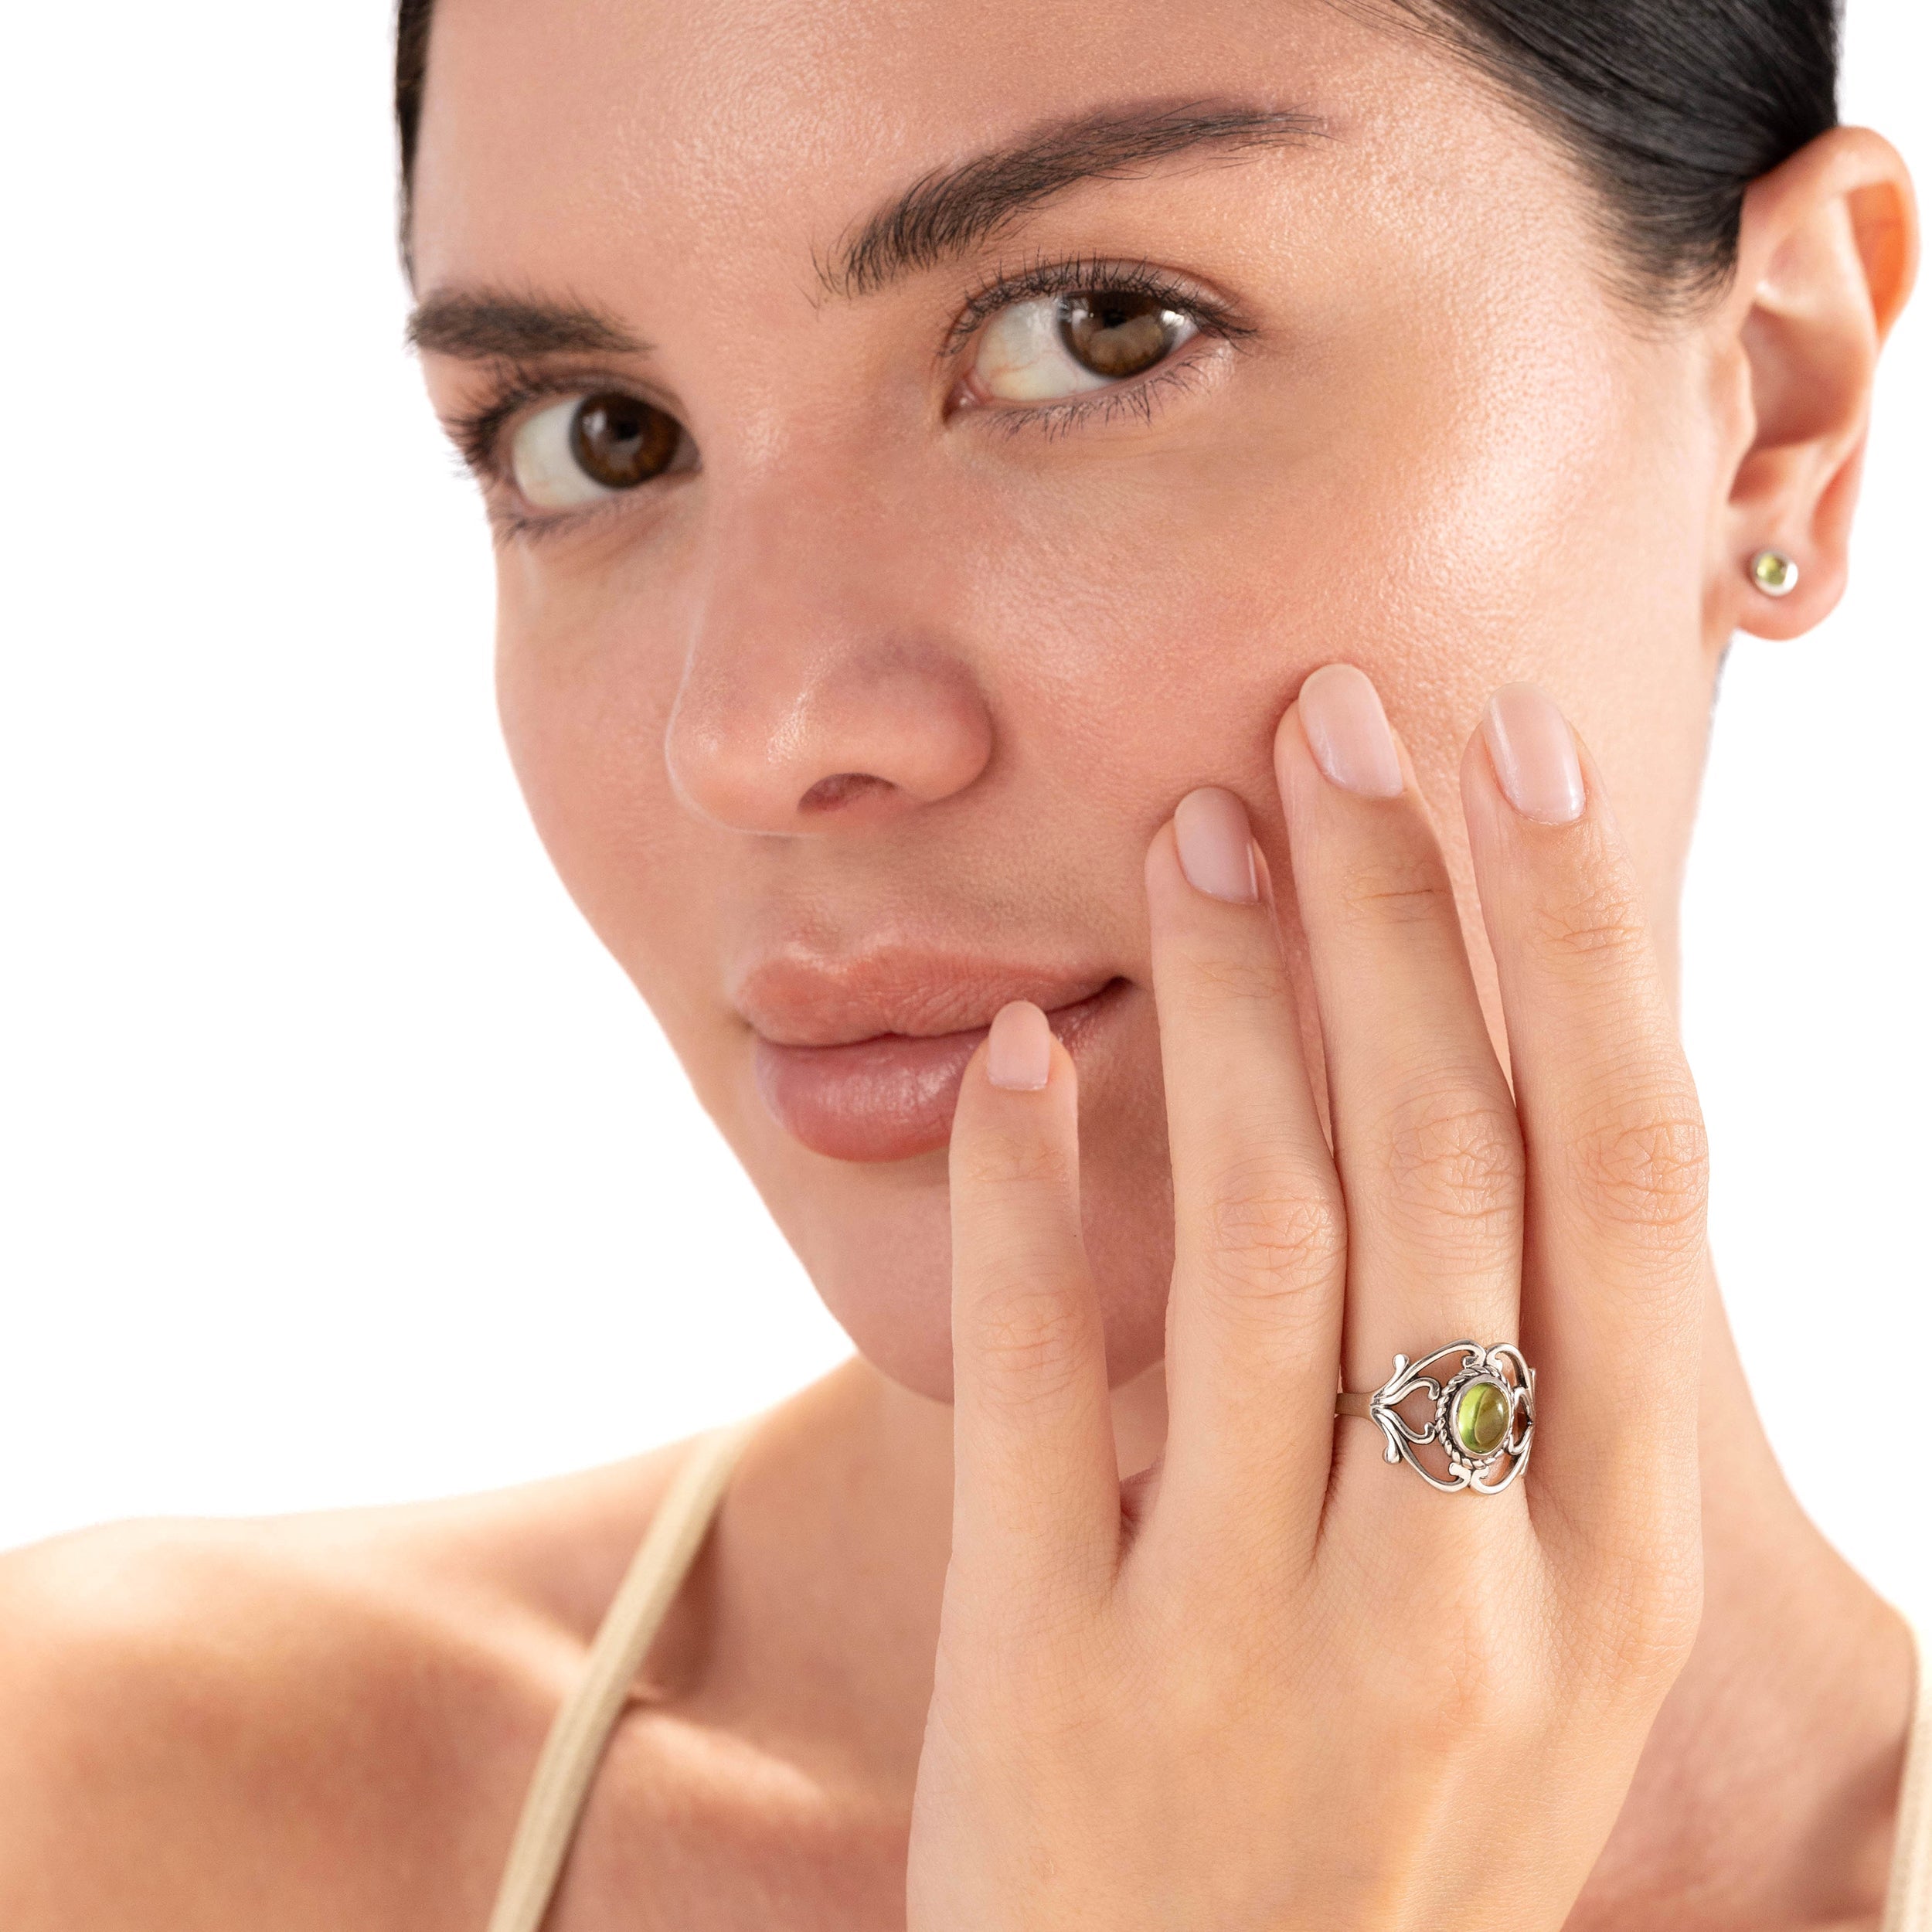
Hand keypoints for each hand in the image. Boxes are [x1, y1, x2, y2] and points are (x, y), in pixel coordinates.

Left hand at [907, 668, 1707, 1929]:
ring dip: (1228, 999)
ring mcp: (1254, 1645)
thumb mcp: (1532, 1650)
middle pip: (1443, 1162)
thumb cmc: (1384, 1842)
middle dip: (1394, 908)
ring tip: (1193, 824)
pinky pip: (1030, 1384)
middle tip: (1333, 712)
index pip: (1625, 1181)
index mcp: (1611, 1572)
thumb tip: (1494, 1105)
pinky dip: (1022, 1193)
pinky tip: (1011, 1051)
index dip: (1578, 943)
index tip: (1520, 755)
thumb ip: (1535, 1413)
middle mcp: (1466, 1598)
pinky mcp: (1051, 1681)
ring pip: (1255, 1233)